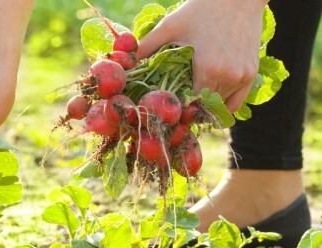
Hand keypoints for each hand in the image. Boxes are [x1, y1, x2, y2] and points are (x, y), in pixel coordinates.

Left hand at [137, 0, 267, 111]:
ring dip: (204, 106)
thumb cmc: (201, 11)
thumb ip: (147, 46)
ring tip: (190, 102)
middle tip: (175, 105)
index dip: (177, 107)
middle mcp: (228, 77)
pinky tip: (209, 103)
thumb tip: (126, 64)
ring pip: (219, 106)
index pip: (189, 104)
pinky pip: (235, 104)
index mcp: (207, 69)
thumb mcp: (170, 26)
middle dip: (188, 108)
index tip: (167, 105)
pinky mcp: (250, 75)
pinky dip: (222, 106)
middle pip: (203, 107)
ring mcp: (241, 77)